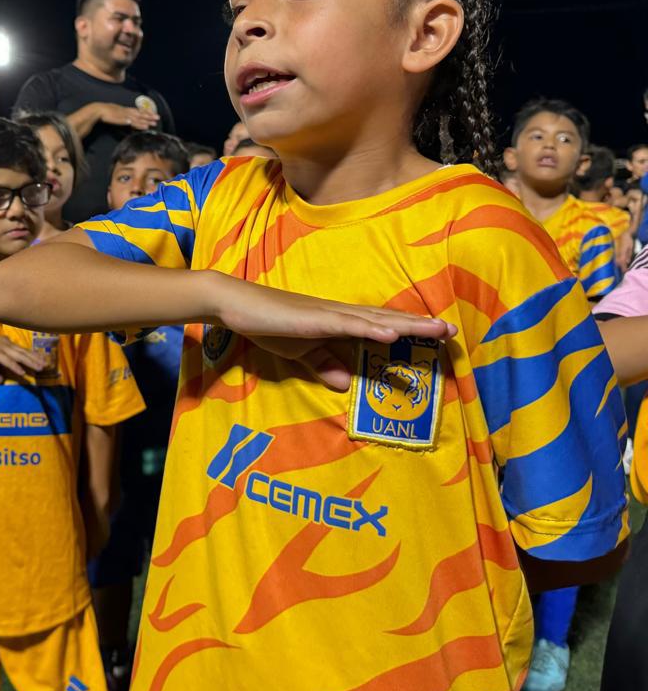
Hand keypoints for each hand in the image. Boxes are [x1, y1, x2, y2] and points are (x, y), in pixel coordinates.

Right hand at [0, 330, 49, 382]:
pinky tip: (23, 373)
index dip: (32, 354)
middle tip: (46, 364)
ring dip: (31, 363)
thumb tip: (1, 381)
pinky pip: (8, 362)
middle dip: (36, 359)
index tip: (42, 359)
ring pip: (20, 356)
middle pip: (24, 352)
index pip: (22, 349)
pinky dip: (16, 367)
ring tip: (40, 369)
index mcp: (6, 343)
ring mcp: (2, 348)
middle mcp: (6, 344)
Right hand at [93, 102, 159, 129]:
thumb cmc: (105, 113)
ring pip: (136, 118)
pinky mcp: (119, 119)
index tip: (154, 114)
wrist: (97, 110)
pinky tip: (140, 126)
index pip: (138, 111)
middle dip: (149, 116)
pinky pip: (129, 122)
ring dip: (144, 121)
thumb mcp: (116, 114)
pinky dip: (135, 124)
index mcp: (126, 109)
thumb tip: (128, 120)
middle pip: (140, 114)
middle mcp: (126, 111)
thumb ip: (122, 117)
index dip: (147, 113)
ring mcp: (123, 115)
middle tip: (158, 118)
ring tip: (152, 124)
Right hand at [212, 277, 457, 390]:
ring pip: (377, 320)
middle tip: (453, 331)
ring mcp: (330, 315)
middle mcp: (341, 314)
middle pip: (388, 319)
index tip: (438, 335)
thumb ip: (324, 365)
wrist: (237, 305)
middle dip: (421, 325)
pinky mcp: (315, 319)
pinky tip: (392, 332)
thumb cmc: (269, 325)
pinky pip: (348, 324)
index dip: (410, 329)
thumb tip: (344, 385)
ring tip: (437, 329)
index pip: (381, 326)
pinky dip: (372, 328)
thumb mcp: (300, 353)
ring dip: (408, 324)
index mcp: (339, 322)